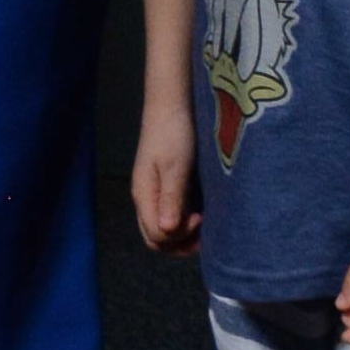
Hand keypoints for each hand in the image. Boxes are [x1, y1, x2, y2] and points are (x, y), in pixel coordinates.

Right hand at [132, 106, 201, 255]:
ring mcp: (154, 194)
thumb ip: (171, 198)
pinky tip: (201, 214)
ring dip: (183, 235)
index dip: (178, 236)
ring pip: (163, 229)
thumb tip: (168, 231)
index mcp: (144, 195)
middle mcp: (146, 199)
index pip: (156, 236)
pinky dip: (184, 223)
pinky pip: (170, 215)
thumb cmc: (174, 133)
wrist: (172, 105)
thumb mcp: (175, 166)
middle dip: (180, 244)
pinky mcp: (165, 187)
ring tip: (205, 225)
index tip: (199, 218)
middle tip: (205, 232)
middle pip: (156, 238)